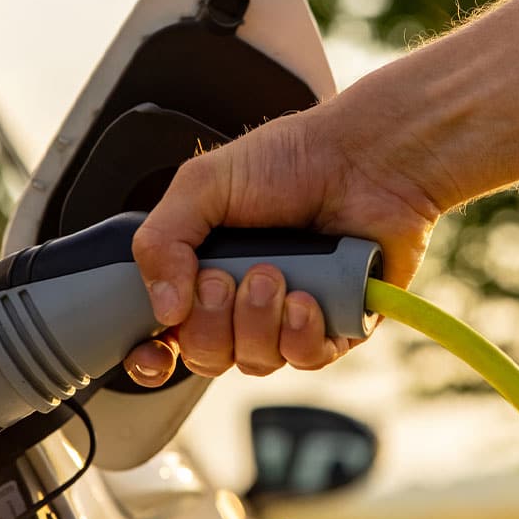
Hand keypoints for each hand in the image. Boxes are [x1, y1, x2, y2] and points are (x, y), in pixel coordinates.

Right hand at [123, 81, 440, 386]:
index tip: (155, 350)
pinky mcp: (335, 326)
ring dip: (256, 321)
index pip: (166, 335)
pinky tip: (306, 297)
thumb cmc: (288, 160)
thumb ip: (161, 241)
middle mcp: (241, 301)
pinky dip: (299, 334)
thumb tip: (164, 310)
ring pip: (254, 361)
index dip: (154, 355)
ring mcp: (286, 317)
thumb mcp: (201, 185)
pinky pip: (305, 359)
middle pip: (205, 356)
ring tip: (273, 274)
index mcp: (202, 270)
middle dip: (210, 323)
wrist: (365, 157)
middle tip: (224, 278)